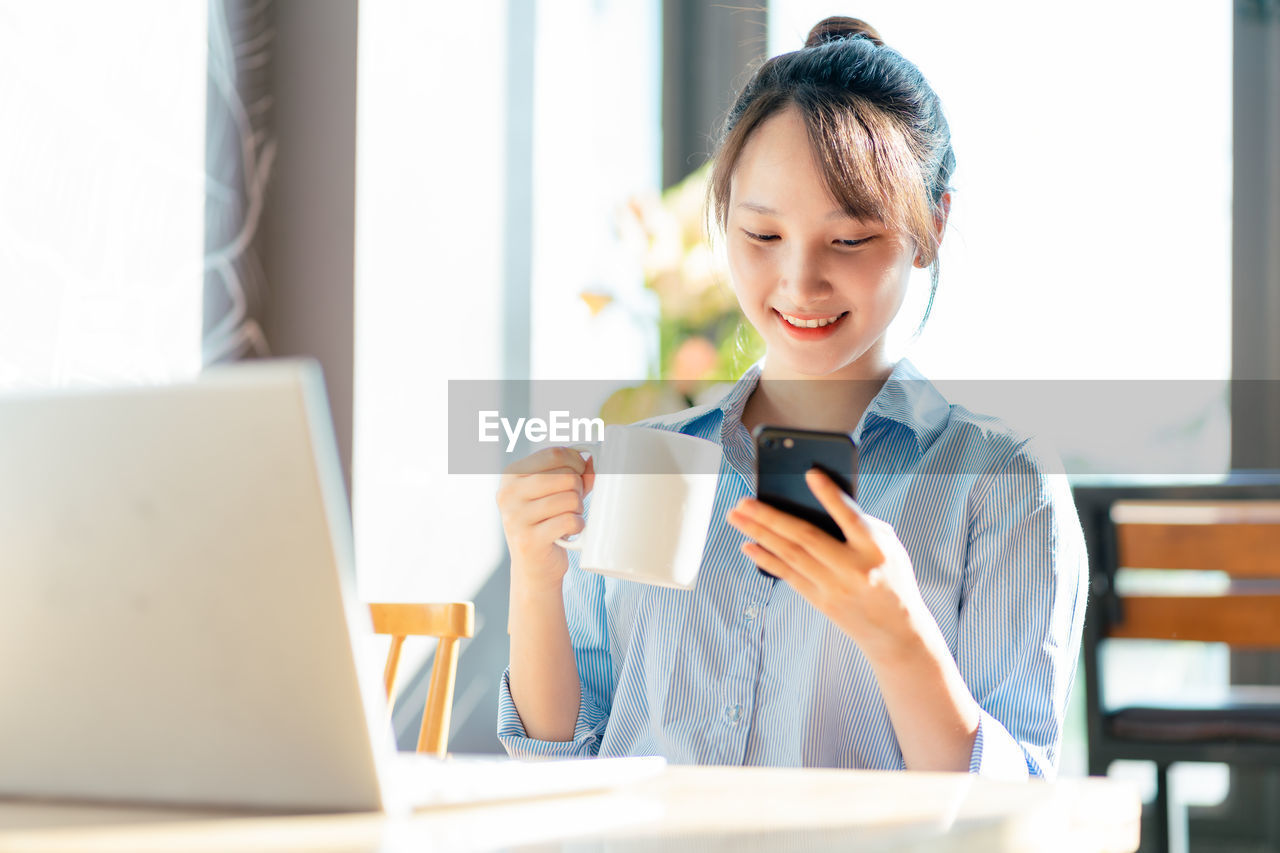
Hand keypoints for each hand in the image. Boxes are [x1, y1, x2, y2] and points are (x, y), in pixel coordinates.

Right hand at [496, 447, 595, 593]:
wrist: (534, 569)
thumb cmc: (547, 524)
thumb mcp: (555, 493)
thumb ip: (573, 473)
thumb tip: (591, 459)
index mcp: (511, 475)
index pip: (554, 454)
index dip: (576, 462)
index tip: (579, 474)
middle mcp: (508, 493)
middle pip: (566, 476)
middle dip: (579, 489)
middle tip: (573, 503)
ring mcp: (516, 517)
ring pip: (569, 498)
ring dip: (578, 509)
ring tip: (570, 517)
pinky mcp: (529, 540)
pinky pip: (569, 521)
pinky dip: (577, 526)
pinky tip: (570, 532)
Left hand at [726, 468, 927, 661]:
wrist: (896, 633)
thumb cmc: (892, 578)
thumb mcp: (890, 547)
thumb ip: (862, 524)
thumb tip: (822, 502)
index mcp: (875, 549)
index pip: (850, 517)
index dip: (830, 495)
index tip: (810, 473)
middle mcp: (853, 568)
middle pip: (805, 536)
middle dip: (770, 517)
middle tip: (744, 501)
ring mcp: (834, 587)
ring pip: (790, 555)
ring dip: (759, 534)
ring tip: (736, 517)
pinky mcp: (821, 601)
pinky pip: (788, 576)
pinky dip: (766, 559)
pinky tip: (748, 545)